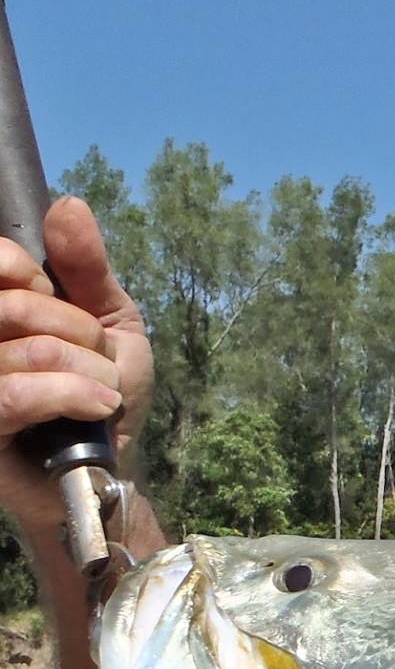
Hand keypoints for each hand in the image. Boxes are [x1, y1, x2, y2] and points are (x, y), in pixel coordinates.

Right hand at [0, 197, 154, 541]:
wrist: (108, 463)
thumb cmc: (102, 390)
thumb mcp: (109, 320)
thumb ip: (87, 267)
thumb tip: (68, 205)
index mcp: (0, 305)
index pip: (0, 260)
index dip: (38, 279)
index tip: (65, 307)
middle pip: (19, 305)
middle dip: (80, 333)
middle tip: (96, 363)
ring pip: (30, 349)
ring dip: (87, 371)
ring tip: (98, 392)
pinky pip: (13, 395)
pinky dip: (70, 395)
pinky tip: (96, 406)